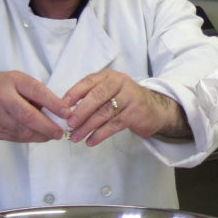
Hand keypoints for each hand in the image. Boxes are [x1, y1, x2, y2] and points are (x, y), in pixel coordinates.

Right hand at [0, 71, 70, 141]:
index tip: (67, 112)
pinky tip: (38, 135)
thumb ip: (37, 92)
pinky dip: (30, 138)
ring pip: (22, 131)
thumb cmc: (1, 87)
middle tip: (61, 132)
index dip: (53, 103)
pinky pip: (15, 138)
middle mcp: (1, 99)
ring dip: (41, 135)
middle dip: (48, 127)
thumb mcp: (19, 80)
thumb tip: (60, 109)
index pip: (35, 91)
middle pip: (27, 117)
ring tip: (53, 134)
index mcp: (11, 82)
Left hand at [62, 69, 191, 145]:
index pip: (88, 82)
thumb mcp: (110, 92)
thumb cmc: (125, 100)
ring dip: (88, 126)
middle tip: (69, 124)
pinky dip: (100, 134)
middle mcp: (120, 83)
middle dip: (81, 111)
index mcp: (110, 76)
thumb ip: (91, 96)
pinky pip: (114, 125)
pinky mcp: (135, 113)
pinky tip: (91, 141)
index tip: (62, 107)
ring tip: (76, 137)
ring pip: (104, 113)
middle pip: (97, 97)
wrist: (154, 109)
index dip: (74, 94)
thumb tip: (66, 110)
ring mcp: (130, 98)